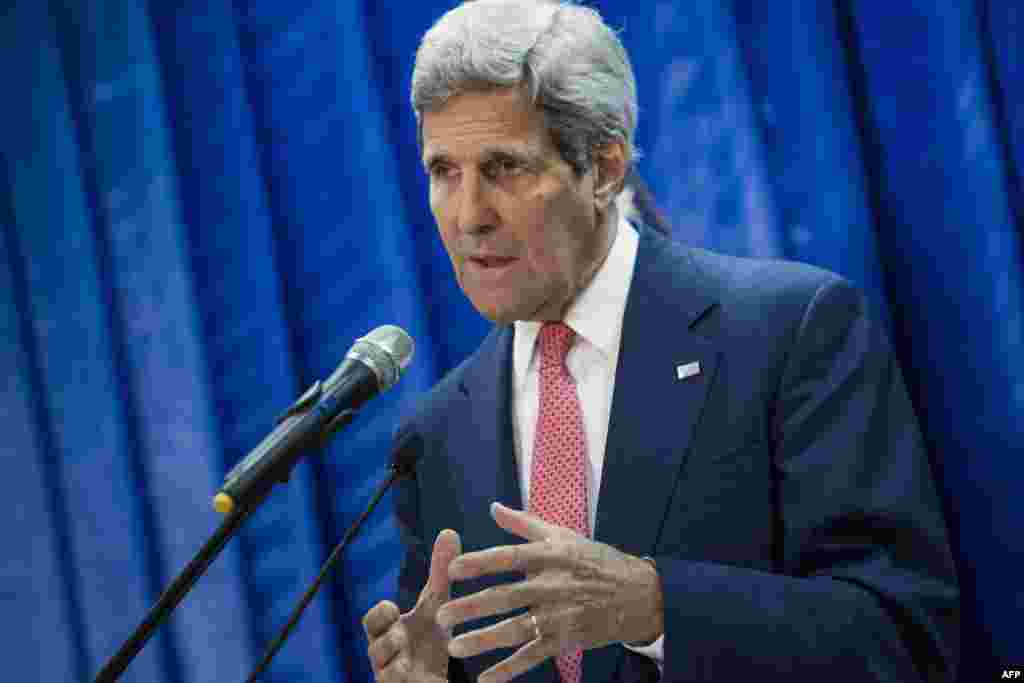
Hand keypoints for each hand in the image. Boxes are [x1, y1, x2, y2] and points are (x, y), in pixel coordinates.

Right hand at [363, 529, 461, 682]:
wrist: (435, 680)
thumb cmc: (430, 641)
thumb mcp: (438, 606)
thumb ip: (440, 573)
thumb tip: (449, 531)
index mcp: (390, 631)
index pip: (373, 620)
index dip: (380, 615)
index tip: (394, 608)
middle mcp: (386, 655)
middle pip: (372, 648)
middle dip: (383, 641)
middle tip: (399, 635)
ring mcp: (393, 677)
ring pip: (383, 673)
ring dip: (396, 662)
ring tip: (406, 656)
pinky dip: (401, 681)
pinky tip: (411, 674)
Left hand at [436, 502, 662, 682]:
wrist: (638, 594)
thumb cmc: (597, 560)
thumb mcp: (564, 536)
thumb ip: (524, 523)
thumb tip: (492, 507)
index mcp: (550, 556)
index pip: (509, 557)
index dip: (480, 563)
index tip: (452, 570)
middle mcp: (552, 585)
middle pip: (505, 597)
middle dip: (471, 607)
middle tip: (441, 615)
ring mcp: (559, 615)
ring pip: (515, 629)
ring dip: (483, 640)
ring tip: (454, 647)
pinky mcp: (566, 639)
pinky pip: (533, 656)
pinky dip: (509, 669)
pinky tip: (485, 678)